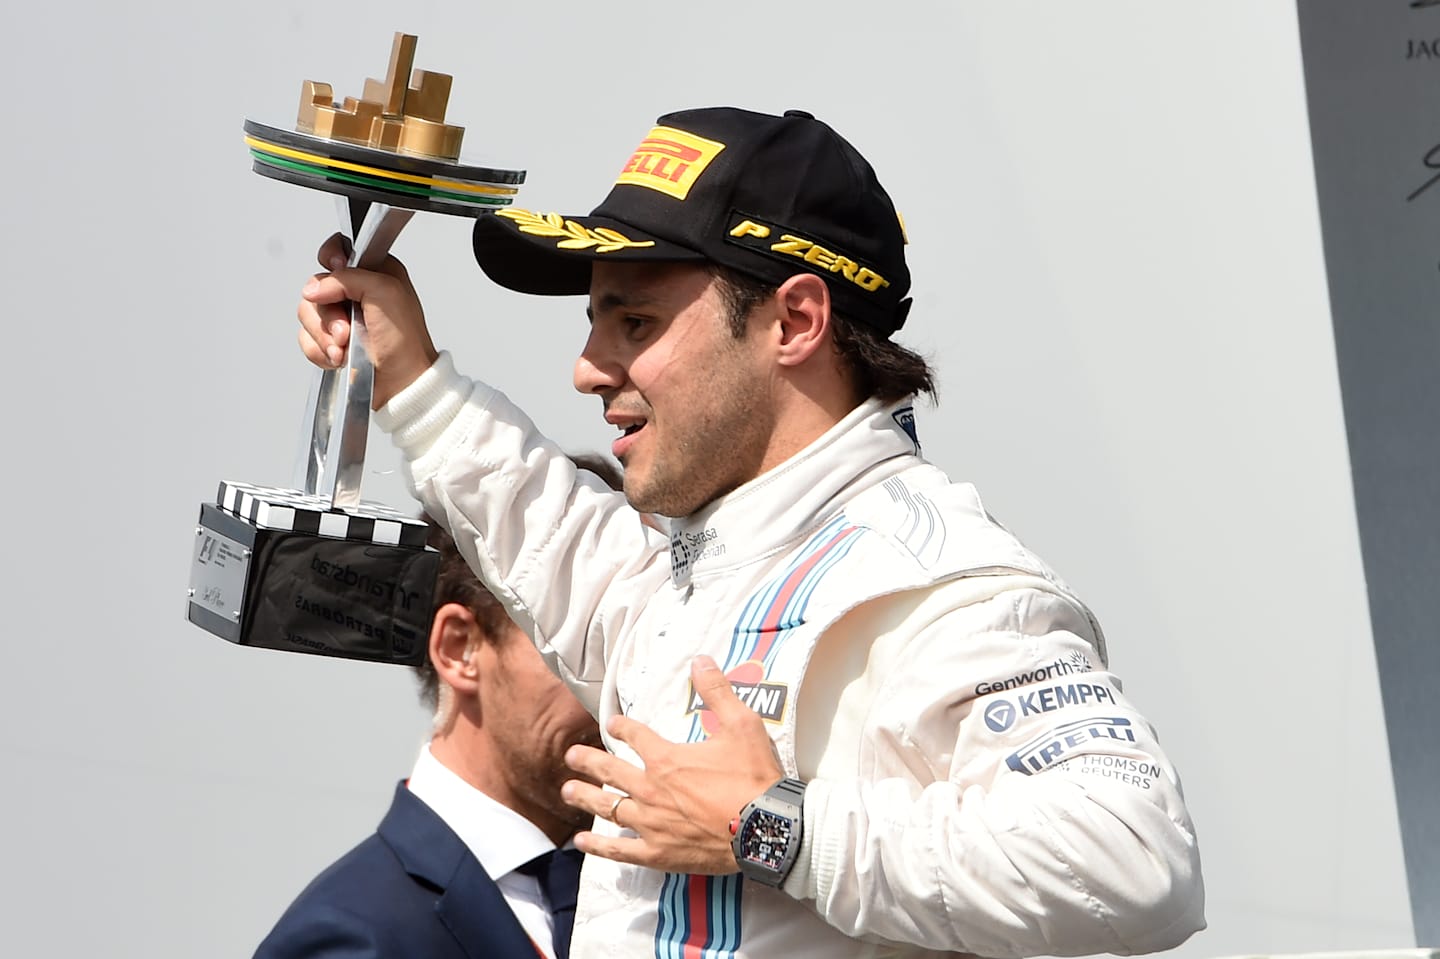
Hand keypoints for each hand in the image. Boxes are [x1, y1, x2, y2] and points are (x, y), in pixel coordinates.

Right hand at [296, 234, 438, 408]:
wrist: (402, 383)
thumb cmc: (405, 341)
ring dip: (325, 336)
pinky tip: (340, 359)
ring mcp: (341, 317)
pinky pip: (306, 338)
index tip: (334, 269)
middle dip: (328, 314)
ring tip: (345, 349)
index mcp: (374, 272)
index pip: (337, 249)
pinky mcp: (331, 341)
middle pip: (315, 287)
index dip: (329, 257)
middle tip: (347, 331)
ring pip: (307, 313)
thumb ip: (348, 278)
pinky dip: (320, 351)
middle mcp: (355, 291)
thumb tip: (315, 288)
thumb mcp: (385, 293)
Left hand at [561, 656, 784, 874]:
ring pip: (608, 808)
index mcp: (667, 759)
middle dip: (588, 761)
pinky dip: (599, 847)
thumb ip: (717, 691)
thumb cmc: (753, 777)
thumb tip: (700, 659)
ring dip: (586, 798)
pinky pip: (621, 851)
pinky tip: (582, 842)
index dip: (622, 727)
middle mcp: (651, 789)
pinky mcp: (659, 853)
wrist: (766, 829)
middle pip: (610, 771)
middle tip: (571, 756)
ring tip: (568, 791)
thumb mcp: (742, 724)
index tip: (613, 724)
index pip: (635, 736)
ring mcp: (652, 823)